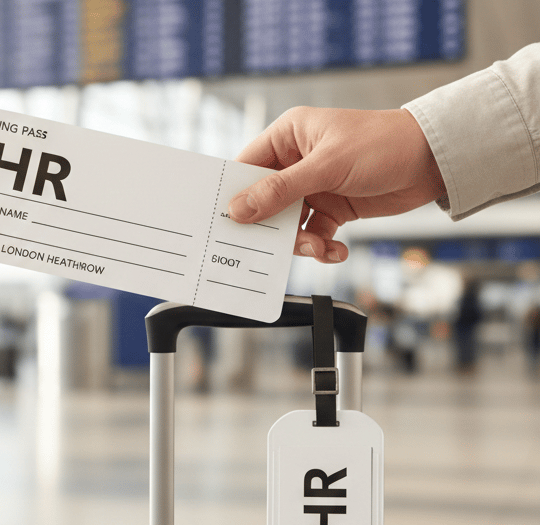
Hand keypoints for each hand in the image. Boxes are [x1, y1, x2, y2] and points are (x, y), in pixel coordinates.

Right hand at [228, 107, 446, 262]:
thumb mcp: (327, 166)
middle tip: (268, 246)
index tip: (227, 220)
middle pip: (265, 201)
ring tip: (315, 248)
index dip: (235, 194)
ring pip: (288, 223)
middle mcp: (297, 161)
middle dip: (269, 226)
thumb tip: (240, 209)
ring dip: (298, 242)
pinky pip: (314, 234)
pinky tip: (334, 250)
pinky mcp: (333, 208)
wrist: (434, 159)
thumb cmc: (383, 144)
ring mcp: (315, 187)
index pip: (247, 166)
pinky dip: (321, 247)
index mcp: (288, 136)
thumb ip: (281, 190)